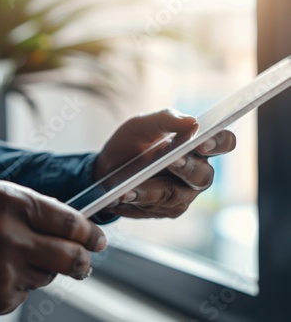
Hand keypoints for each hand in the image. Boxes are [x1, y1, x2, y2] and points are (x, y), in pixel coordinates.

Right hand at [0, 180, 106, 317]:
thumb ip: (31, 206)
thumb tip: (67, 224)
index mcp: (12, 204)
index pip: (70, 222)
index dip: (90, 233)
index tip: (97, 239)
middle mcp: (12, 238)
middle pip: (70, 257)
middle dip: (84, 261)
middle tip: (85, 261)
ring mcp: (4, 272)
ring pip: (47, 277)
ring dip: (41, 269)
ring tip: (12, 259)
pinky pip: (23, 293)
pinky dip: (17, 285)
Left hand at [95, 109, 235, 218]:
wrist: (107, 167)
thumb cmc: (131, 143)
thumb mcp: (141, 125)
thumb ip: (165, 120)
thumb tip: (191, 121)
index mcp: (197, 146)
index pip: (223, 143)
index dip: (219, 143)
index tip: (203, 143)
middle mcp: (196, 172)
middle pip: (203, 176)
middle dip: (187, 169)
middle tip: (172, 161)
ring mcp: (183, 194)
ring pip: (176, 196)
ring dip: (153, 190)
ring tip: (132, 187)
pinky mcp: (166, 209)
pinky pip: (157, 208)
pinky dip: (139, 200)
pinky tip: (123, 195)